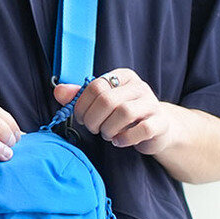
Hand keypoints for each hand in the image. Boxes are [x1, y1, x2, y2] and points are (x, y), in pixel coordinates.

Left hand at [53, 68, 179, 154]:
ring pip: (124, 113)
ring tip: (107, 134)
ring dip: (108, 129)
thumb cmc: (124, 116)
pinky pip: (142, 129)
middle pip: (107, 100)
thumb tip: (58, 91)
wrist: (157, 128)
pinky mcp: (160, 122)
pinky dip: (125, 139)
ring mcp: (152, 104)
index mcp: (122, 77)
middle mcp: (139, 86)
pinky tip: (119, 141)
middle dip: (93, 119)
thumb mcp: (102, 103)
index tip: (81, 118)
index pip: (96, 86)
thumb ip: (80, 96)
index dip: (82, 105)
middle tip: (93, 129)